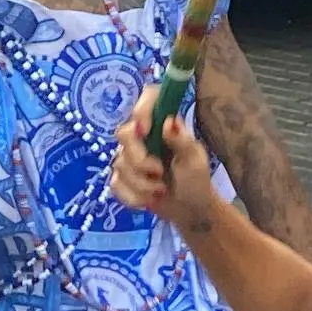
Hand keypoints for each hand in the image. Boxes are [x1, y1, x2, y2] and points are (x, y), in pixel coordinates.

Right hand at [108, 99, 225, 232]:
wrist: (189, 210)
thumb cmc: (196, 181)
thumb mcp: (195, 160)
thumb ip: (182, 140)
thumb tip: (168, 121)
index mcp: (163, 125)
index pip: (148, 100)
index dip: (141, 110)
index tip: (145, 131)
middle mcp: (143, 137)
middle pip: (124, 134)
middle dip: (140, 159)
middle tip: (159, 171)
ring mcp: (129, 157)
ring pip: (120, 164)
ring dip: (142, 183)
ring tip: (161, 189)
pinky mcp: (121, 178)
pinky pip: (116, 184)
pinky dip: (133, 196)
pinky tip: (148, 199)